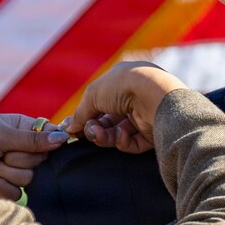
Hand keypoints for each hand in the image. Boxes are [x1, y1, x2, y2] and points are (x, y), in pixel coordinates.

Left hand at [0, 114, 68, 199]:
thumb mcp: (1, 134)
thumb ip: (33, 139)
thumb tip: (64, 137)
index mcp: (20, 129)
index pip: (48, 136)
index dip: (46, 143)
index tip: (36, 144)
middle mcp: (19, 149)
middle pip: (41, 160)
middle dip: (19, 158)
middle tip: (0, 153)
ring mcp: (12, 170)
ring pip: (30, 178)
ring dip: (6, 172)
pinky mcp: (4, 189)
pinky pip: (16, 193)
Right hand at [67, 62, 188, 153]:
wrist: (154, 94)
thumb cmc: (122, 86)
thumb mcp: (93, 94)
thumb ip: (80, 113)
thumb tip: (69, 128)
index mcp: (121, 81)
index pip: (100, 103)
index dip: (86, 116)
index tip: (73, 129)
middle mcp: (134, 98)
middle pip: (107, 121)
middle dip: (94, 129)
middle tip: (88, 133)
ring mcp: (144, 116)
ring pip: (117, 134)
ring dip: (104, 136)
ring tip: (98, 135)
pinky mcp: (152, 133)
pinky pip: (131, 143)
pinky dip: (122, 141)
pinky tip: (121, 135)